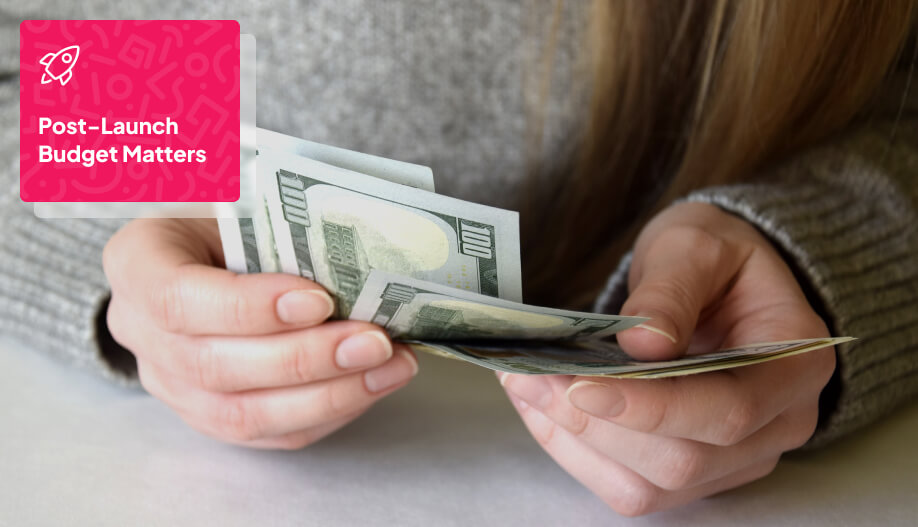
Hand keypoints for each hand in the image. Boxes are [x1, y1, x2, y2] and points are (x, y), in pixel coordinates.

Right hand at [103, 218, 417, 448]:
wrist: (212, 252)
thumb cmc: (232, 213)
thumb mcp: (236, 188)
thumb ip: (270, 207)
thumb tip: (353, 228)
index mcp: (137, 265)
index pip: (177, 299)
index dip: (249, 307)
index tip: (319, 299)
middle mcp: (141, 333)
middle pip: (214, 366)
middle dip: (305, 358)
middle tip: (374, 340)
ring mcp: (173, 385)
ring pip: (244, 415)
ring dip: (329, 395)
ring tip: (390, 366)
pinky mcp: (213, 417)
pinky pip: (272, 433)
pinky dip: (331, 411)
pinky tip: (375, 384)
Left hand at [499, 202, 834, 515]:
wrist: (716, 279)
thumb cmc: (712, 256)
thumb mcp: (695, 245)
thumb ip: (672, 289)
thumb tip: (642, 343)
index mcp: (795, 363)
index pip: (729, 410)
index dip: (653, 407)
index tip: (581, 385)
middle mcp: (778, 424)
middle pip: (685, 460)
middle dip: (598, 425)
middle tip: (532, 375)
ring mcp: (738, 457)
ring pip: (652, 486)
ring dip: (577, 443)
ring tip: (525, 385)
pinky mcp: (697, 472)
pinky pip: (634, 488)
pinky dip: (577, 455)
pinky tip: (541, 409)